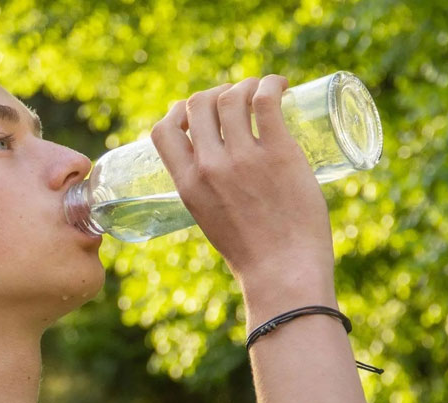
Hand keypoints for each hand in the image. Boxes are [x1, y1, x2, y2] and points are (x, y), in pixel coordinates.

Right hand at [150, 76, 334, 284]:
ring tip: (261, 89)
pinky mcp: (278, 152)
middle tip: (237, 97)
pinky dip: (272, 84)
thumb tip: (229, 177)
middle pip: (199, 104)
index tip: (194, 111)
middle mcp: (209, 167)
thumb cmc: (255, 257)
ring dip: (246, 84)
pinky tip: (281, 85)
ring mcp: (243, 158)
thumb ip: (211, 195)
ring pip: (232, 96)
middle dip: (215, 93)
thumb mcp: (212, 222)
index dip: (177, 112)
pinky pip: (266, 100)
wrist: (283, 274)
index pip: (163, 131)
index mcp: (188, 186)